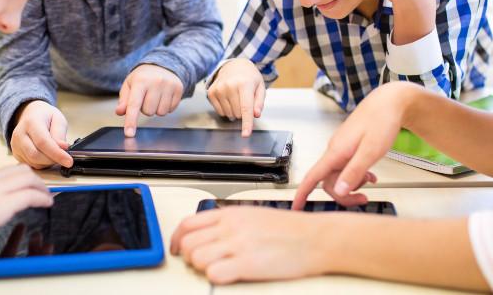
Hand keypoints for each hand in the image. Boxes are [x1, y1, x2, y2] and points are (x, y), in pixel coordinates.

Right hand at [0, 165, 52, 260]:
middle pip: (20, 170)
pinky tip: (46, 203)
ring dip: (41, 187)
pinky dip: (42, 198)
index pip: (3, 172)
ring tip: (46, 196)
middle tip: (41, 189)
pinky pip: (30, 196)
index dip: (17, 179)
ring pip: (29, 178)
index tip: (23, 186)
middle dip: (34, 179)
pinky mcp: (2, 204)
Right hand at [11, 101, 71, 168]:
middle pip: (35, 155)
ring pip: (33, 162)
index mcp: (31, 122)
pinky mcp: (16, 153)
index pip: (43, 142)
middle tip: (65, 156)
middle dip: (53, 159)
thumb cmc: (46, 117)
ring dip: (48, 162)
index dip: (56, 154)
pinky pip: (31, 164)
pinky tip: (47, 155)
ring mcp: (15, 145)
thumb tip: (63, 148)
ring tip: (56, 153)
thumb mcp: (58, 119)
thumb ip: (60, 133)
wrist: (31, 115)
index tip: (69, 161)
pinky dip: (42, 163)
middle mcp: (20, 134)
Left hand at [116, 64, 183, 136]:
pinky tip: (164, 97)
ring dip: (156, 109)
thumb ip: (124, 100)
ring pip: (160, 113)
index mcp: (140, 81)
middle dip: (145, 109)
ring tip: (155, 97)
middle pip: (148, 112)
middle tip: (146, 97)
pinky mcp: (179, 89)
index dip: (131, 121)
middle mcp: (156, 82)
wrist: (162, 65)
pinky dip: (166, 107)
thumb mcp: (129, 85)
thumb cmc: (143, 77)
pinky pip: (170, 110)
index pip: (134, 104)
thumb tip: (120, 112)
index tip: (129, 133)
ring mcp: (169, 85)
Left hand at [170, 207, 326, 283]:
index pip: (187, 224)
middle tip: (201, 262)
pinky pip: (213, 273)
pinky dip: (216, 277)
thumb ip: (229, 222)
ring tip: (218, 269)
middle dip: (189, 257)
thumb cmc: (290, 230)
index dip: (176, 239)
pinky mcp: (247, 264)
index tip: (177, 249)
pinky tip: (228, 275)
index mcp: (230, 214)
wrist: (316, 238)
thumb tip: (208, 233)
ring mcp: (238, 244)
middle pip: (187, 242)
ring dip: (201, 268)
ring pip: (195, 258)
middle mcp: (230, 227)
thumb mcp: (253, 215)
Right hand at [206, 59, 265, 136]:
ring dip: (234, 111)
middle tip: (244, 100)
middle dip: (243, 112)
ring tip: (236, 98)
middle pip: (238, 113)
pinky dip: (226, 109)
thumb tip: (255, 114)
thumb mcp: (260, 86)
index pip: (246, 108)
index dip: (246, 123)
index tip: (245, 134)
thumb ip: (259, 101)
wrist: (233, 65)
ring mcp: (219, 89)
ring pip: (229, 114)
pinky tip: (228, 99)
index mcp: (245, 84)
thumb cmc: (249, 77)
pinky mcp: (211, 92)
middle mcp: (230, 86)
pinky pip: (220, 112)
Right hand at [292, 82, 418, 208]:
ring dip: (353, 183)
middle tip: (364, 198)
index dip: (302, 193)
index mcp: (336, 151)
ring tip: (371, 181)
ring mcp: (341, 148)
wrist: (389, 102)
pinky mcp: (349, 147)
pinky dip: (357, 175)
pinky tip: (370, 175)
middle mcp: (335, 150)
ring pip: (339, 175)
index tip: (295, 208)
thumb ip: (354, 171)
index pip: (313, 176)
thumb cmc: (381, 121)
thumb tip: (340, 191)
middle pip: (328, 181)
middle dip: (344, 194)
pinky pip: (347, 167)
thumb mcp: (371, 150)